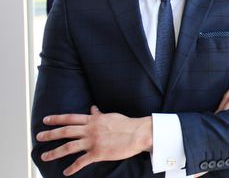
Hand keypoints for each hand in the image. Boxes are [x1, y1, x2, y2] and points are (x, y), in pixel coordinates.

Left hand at [36, 105, 151, 175]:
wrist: (138, 133)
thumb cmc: (126, 124)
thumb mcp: (110, 116)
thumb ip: (99, 114)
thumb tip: (92, 109)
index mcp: (93, 120)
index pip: (70, 118)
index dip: (56, 119)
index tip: (45, 120)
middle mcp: (90, 129)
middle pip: (65, 131)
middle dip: (50, 134)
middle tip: (39, 136)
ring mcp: (93, 141)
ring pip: (68, 147)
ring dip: (54, 152)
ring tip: (44, 156)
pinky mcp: (98, 153)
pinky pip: (81, 162)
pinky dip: (72, 168)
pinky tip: (66, 172)